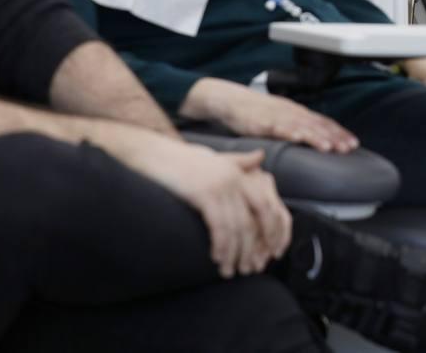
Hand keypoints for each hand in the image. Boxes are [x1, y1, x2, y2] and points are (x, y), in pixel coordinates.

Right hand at [118, 136, 290, 277]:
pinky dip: (221, 246)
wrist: (153, 153)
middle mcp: (235, 178)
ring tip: (230, 272)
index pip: (267, 207)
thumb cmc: (183, 160)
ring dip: (234, 254)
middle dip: (253, 249)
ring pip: (236, 228)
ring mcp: (220, 185)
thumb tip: (261, 156)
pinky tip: (217, 259)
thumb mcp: (216, 159)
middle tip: (249, 270)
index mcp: (241, 173)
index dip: (272, 231)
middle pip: (253, 221)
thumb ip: (240, 161)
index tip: (270, 253)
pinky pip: (218, 226)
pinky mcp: (203, 193)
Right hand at [185, 77, 357, 153]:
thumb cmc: (255, 113)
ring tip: (330, 147)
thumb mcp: (280, 118)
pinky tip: (298, 139)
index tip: (354, 143)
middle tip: (349, 147)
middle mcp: (291, 112)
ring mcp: (277, 116)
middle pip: (317, 125)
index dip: (339, 132)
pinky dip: (289, 132)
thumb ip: (296, 127)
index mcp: (297, 112)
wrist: (230, 100)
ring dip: (317, 137)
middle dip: (335, 136)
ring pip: (301, 127)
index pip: (323, 122)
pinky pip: (277, 128)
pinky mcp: (261, 122)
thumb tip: (313, 140)